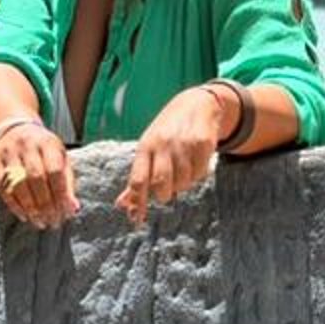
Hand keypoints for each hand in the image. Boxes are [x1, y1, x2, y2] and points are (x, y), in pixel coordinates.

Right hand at [0, 120, 76, 228]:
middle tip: (52, 222)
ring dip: (30, 208)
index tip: (66, 213)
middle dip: (46, 204)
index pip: (55, 170)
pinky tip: (25, 216)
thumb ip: (68, 182)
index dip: (61, 194)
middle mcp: (27, 145)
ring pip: (18, 184)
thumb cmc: (43, 150)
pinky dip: (15, 205)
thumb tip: (73, 209)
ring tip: (40, 222)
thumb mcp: (59, 158)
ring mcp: (8, 153)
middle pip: (36, 178)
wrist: (13, 129)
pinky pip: (3, 188)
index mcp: (47, 143)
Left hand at [117, 85, 230, 225]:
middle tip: (168, 189)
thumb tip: (121, 206)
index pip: (137, 180)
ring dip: (183, 183)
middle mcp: (163, 144)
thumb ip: (137, 178)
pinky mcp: (203, 143)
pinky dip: (198, 174)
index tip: (136, 220)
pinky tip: (195, 162)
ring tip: (183, 169)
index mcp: (145, 147)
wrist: (196, 103)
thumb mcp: (148, 149)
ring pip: (183, 182)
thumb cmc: (167, 132)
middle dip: (164, 194)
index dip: (137, 203)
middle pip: (161, 185)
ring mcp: (183, 143)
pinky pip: (200, 174)